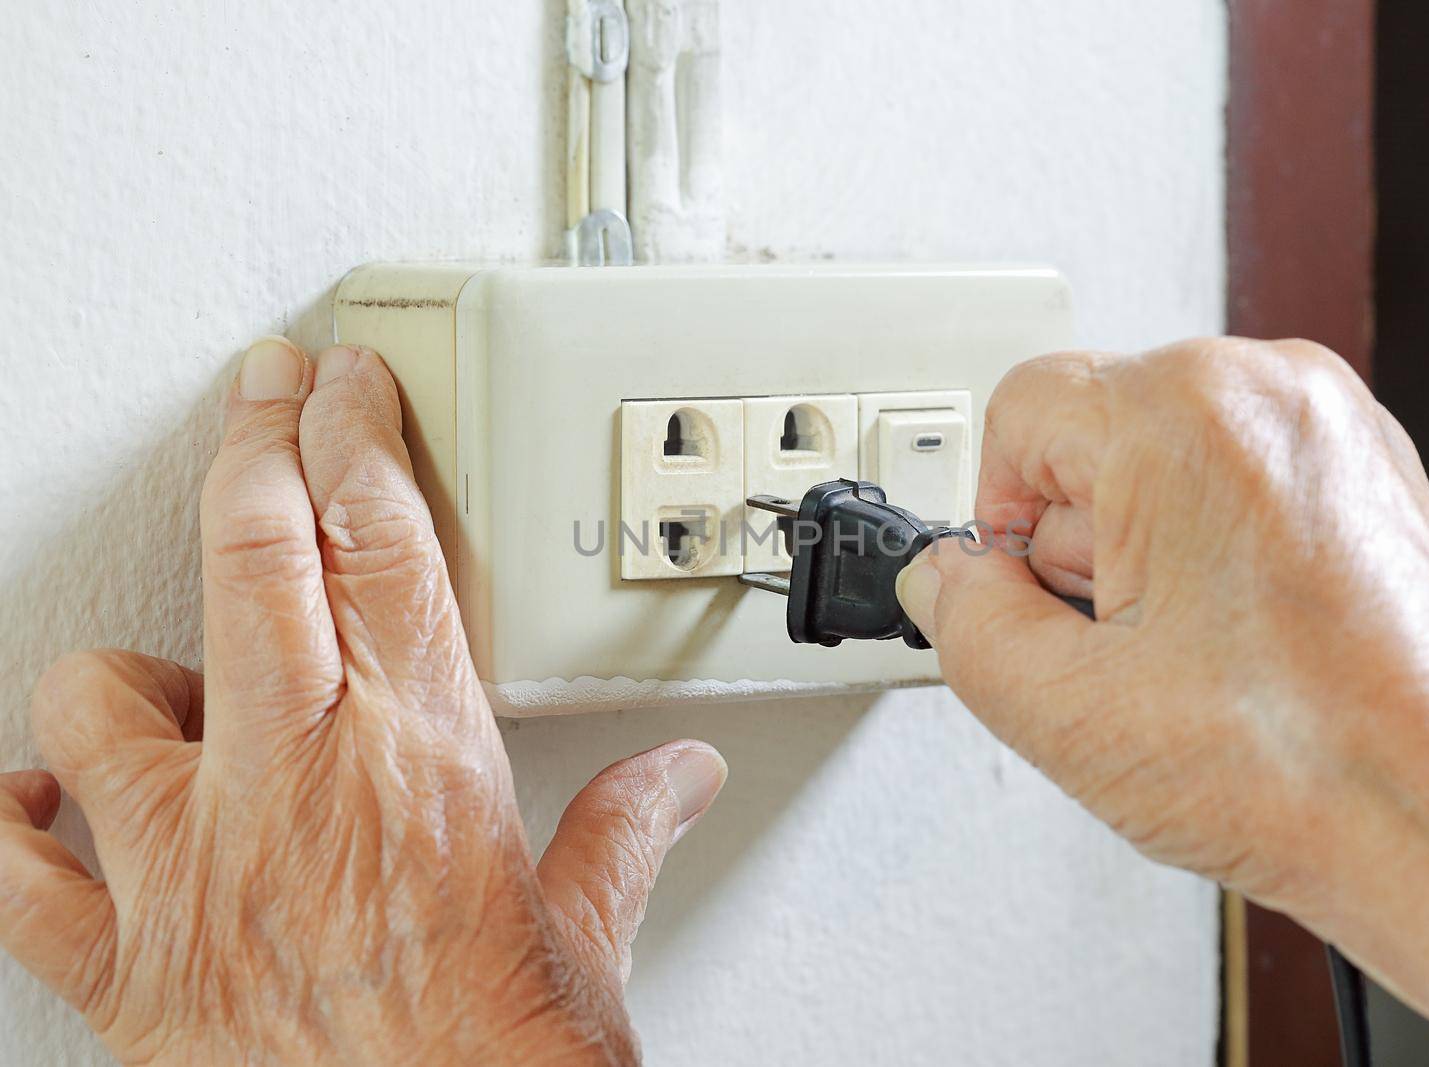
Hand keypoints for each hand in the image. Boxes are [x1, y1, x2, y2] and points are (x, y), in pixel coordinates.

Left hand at [0, 339, 725, 1064]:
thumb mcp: (589, 940)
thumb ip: (626, 832)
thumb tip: (675, 779)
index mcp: (425, 762)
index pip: (383, 546)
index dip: (357, 439)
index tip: (348, 386)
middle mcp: (298, 789)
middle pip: (254, 556)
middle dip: (258, 445)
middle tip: (266, 392)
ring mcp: (193, 871)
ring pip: (101, 693)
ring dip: (131, 665)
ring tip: (172, 671)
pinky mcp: (126, 964)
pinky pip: (13, 870)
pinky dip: (10, 819)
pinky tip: (32, 796)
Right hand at [896, 338, 1428, 1065]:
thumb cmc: (1309, 773)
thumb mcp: (1061, 710)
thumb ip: (959, 622)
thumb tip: (945, 580)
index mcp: (1187, 416)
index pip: (1018, 408)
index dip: (996, 515)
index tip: (1023, 591)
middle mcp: (1273, 390)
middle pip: (1095, 431)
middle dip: (1078, 540)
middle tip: (1117, 644)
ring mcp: (1338, 427)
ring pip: (1167, 457)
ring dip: (1146, 550)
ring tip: (1189, 657)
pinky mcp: (1373, 472)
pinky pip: (1241, 480)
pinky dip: (1215, 550)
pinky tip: (1236, 644)